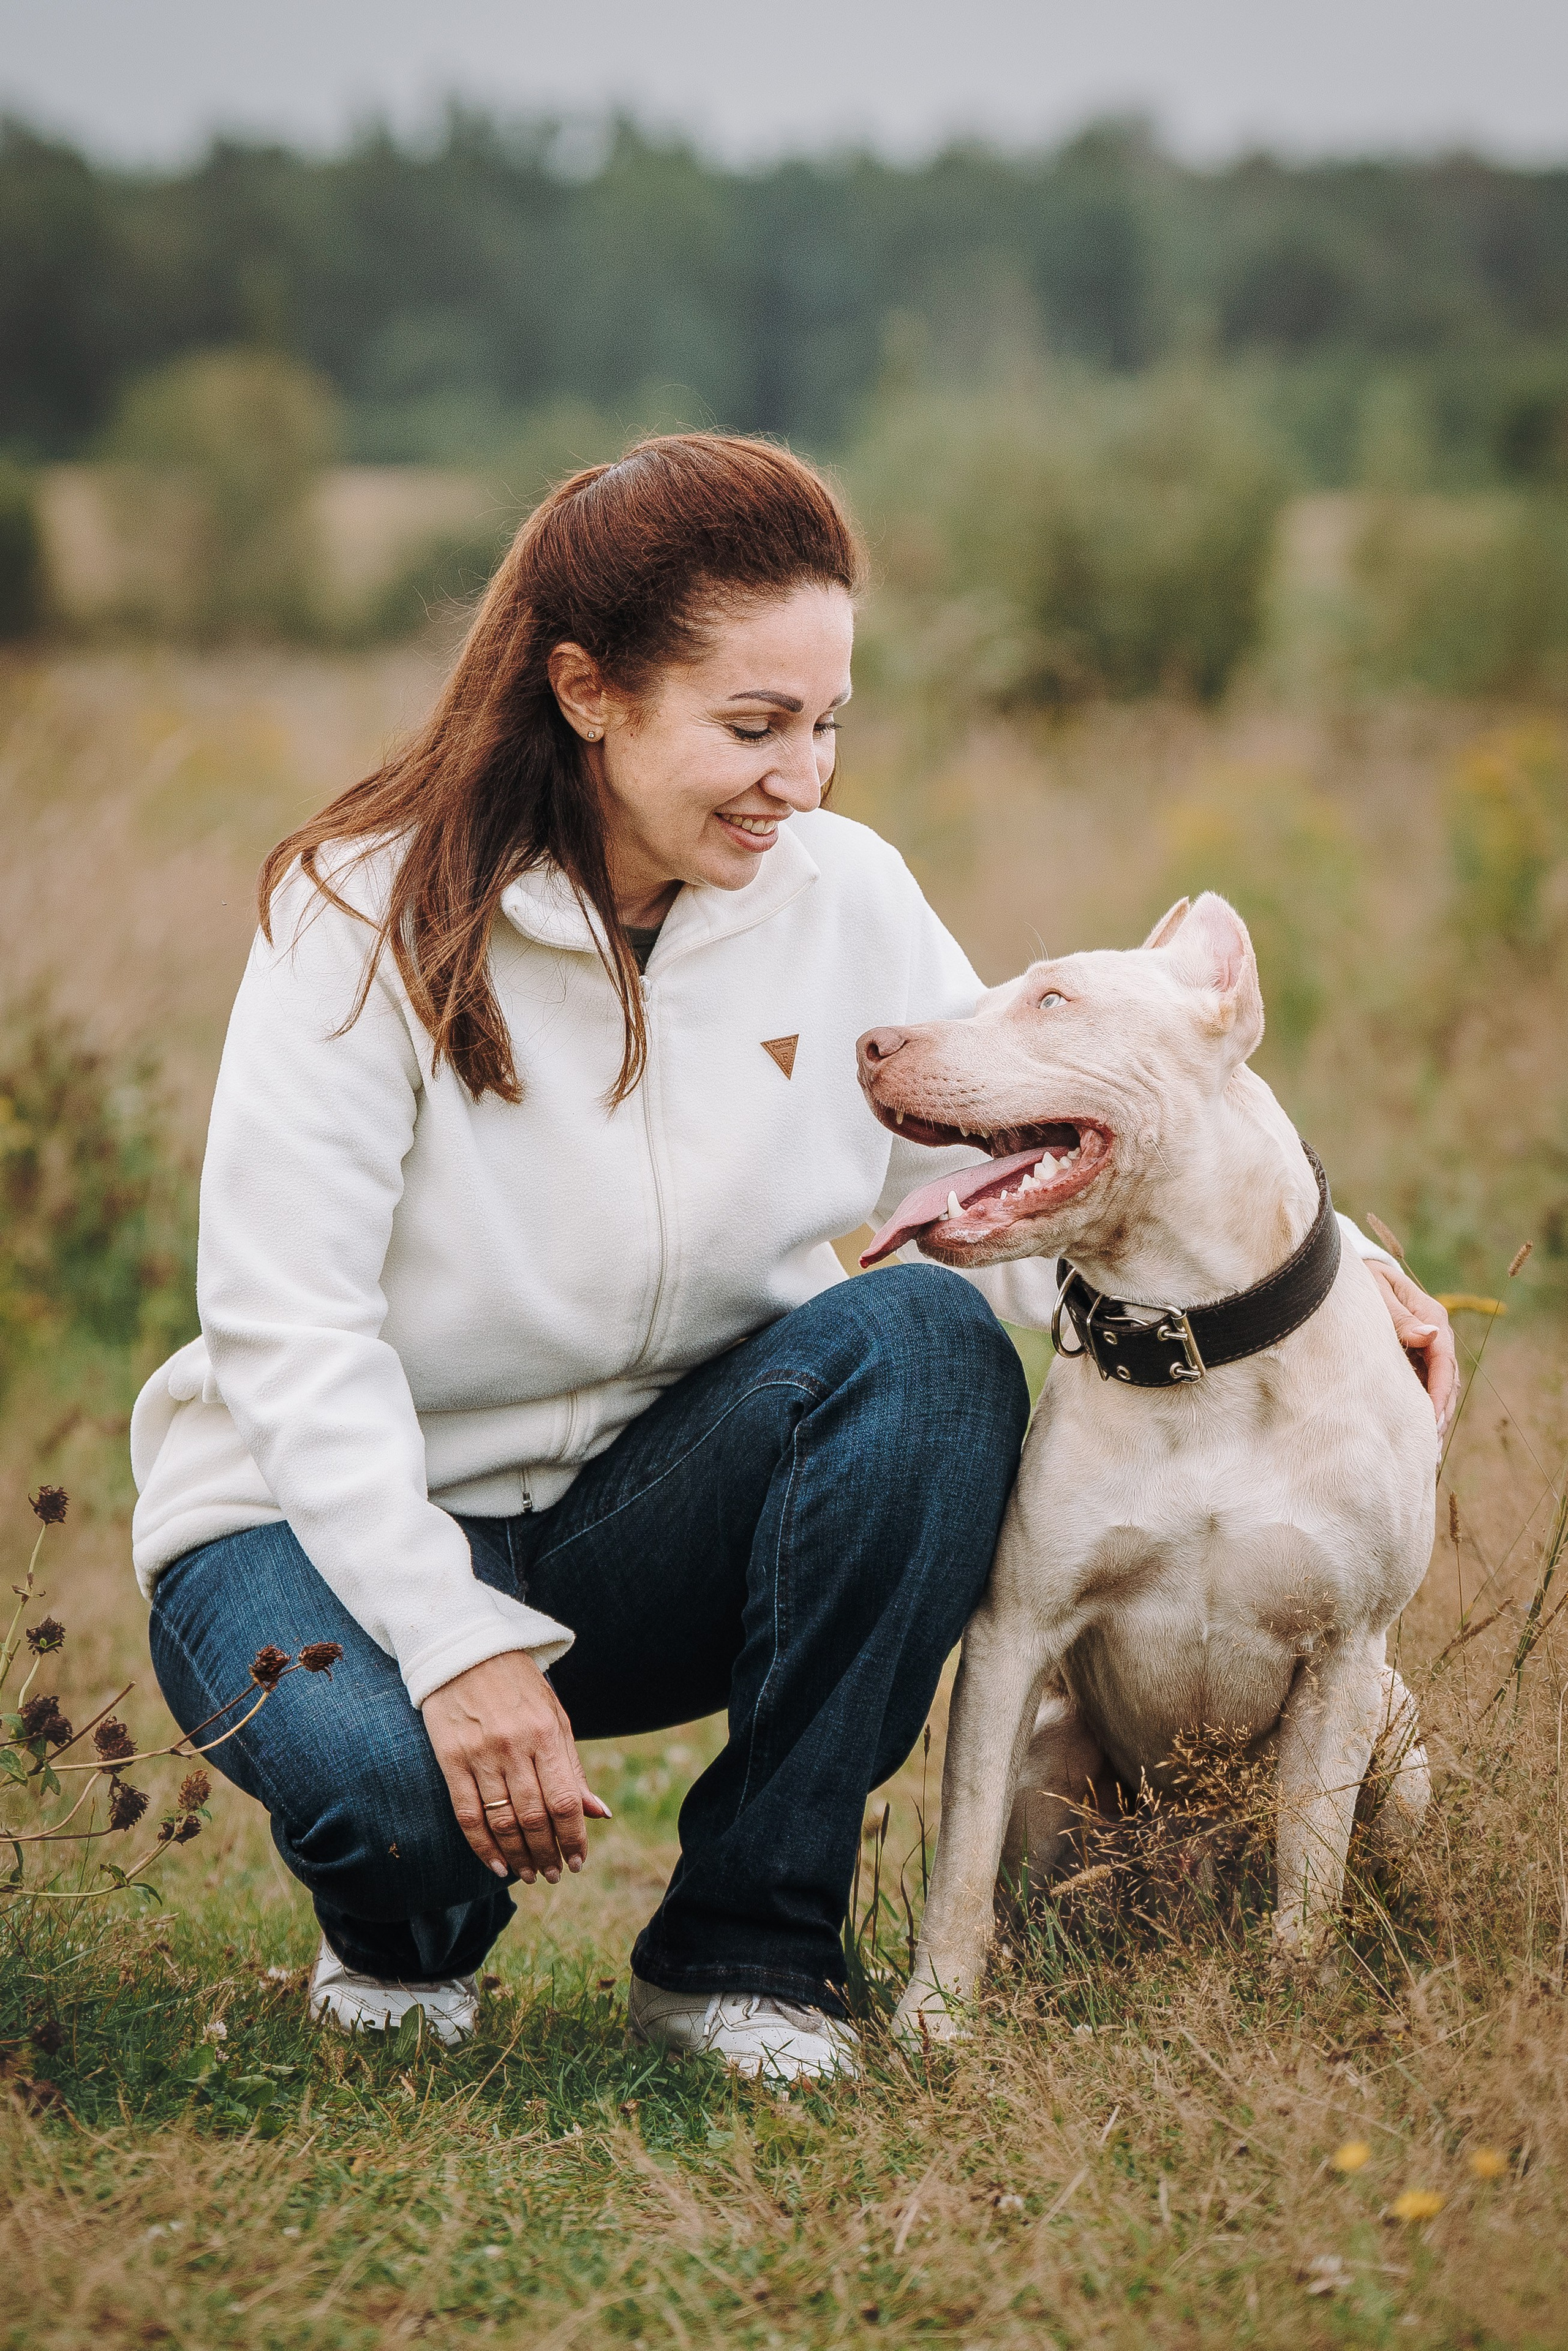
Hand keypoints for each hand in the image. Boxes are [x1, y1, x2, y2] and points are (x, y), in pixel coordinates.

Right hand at [422, 1650, 610, 1884]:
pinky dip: (482, 1845)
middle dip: (548, 1853)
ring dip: (519, 1856)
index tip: (579, 1861)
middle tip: (553, 1875)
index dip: (575, 1837)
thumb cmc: (519, 1686)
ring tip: (530, 1874)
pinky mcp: (450, 1759)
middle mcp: (514, 1746)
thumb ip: (573, 1768)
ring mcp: (480, 1754)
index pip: (566, 1800)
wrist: (465, 1650)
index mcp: (546, 1733)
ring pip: (503, 1821)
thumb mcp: (555, 1717)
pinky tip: (496, 1863)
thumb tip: (601, 1813)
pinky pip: (467, 1814)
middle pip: (535, 1817)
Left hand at [1367, 1261, 1457, 1436]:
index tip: (1432, 1420)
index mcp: (1432, 1315)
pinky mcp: (1416, 1355)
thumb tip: (1430, 1336)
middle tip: (1429, 1446)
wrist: (1360, 1271)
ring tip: (1426, 1450)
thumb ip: (1400, 1317)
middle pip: (1447, 1379)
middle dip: (1440, 1412)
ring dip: (1435, 1416)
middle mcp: (1435, 1332)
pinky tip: (1418, 1434)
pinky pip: (1425, 1384)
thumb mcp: (1378, 1291)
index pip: (1443, 1360)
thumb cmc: (1365, 1279)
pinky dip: (1424, 1408)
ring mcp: (1427, 1345)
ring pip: (1439, 1386)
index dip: (1439, 1392)